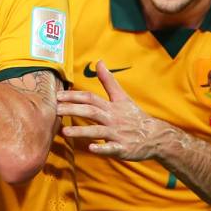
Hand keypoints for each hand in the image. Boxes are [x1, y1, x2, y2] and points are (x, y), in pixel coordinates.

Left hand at [57, 60, 171, 160]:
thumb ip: (108, 81)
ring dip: (82, 131)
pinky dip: (102, 148)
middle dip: (73, 110)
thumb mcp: (122, 97)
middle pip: (91, 112)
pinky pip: (112, 148)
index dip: (74, 96)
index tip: (57, 96)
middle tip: (55, 111)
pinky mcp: (123, 148)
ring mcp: (118, 134)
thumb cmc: (134, 116)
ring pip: (98, 131)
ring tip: (65, 132)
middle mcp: (113, 118)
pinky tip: (91, 148)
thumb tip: (99, 62)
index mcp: (111, 106)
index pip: (90, 98)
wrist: (155, 136)